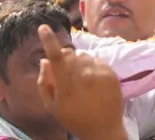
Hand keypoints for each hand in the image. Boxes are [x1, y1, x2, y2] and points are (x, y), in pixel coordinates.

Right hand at [36, 25, 125, 139]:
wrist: (104, 128)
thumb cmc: (74, 118)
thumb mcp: (52, 106)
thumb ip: (45, 82)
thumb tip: (44, 60)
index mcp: (67, 85)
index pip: (56, 57)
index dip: (49, 40)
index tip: (43, 27)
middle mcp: (84, 76)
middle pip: (69, 54)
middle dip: (64, 58)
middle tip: (65, 73)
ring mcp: (99, 73)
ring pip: (83, 56)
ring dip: (78, 63)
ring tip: (81, 81)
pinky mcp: (111, 72)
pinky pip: (96, 60)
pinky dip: (91, 66)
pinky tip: (92, 81)